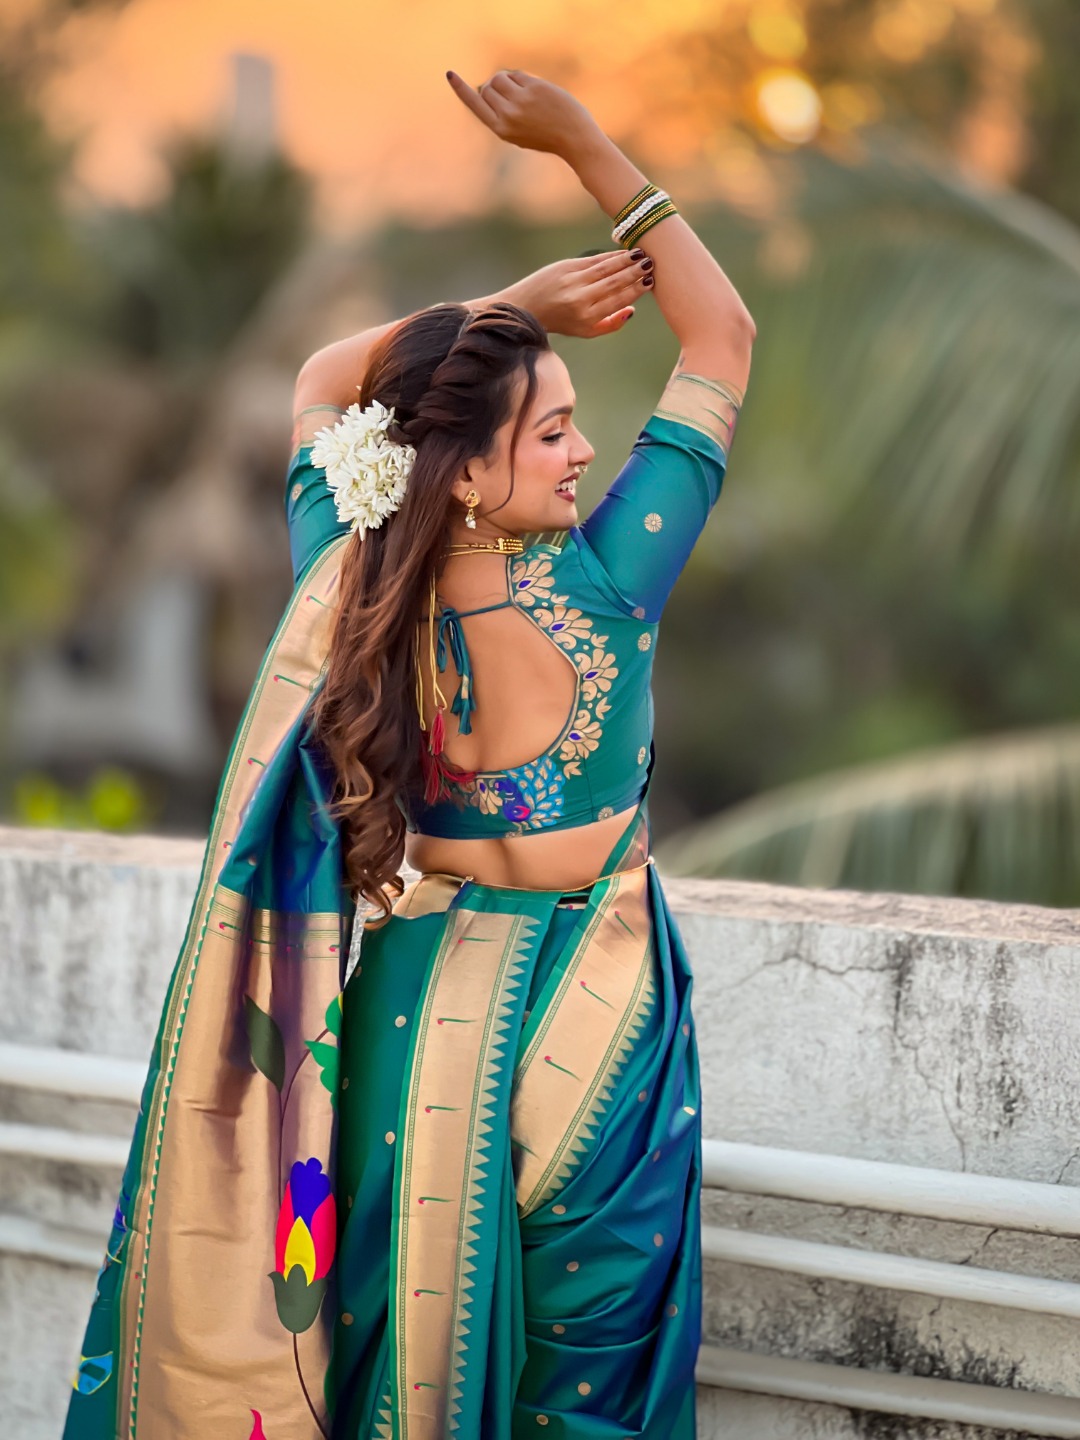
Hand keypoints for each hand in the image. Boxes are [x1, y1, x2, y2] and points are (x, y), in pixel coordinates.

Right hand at [446, 68, 599, 159]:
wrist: (574, 139)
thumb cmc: (546, 135)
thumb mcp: (518, 131)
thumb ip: (502, 112)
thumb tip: (491, 84)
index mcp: (501, 130)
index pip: (475, 105)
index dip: (461, 90)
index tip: (450, 75)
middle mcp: (507, 116)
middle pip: (487, 87)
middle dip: (495, 86)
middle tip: (512, 95)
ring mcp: (520, 102)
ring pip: (499, 77)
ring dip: (506, 79)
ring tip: (521, 92)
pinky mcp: (533, 89)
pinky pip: (517, 74)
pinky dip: (521, 78)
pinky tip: (534, 90)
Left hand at [500, 252, 654, 338]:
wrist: (526, 307)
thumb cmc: (560, 321)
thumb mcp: (585, 331)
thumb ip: (610, 324)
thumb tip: (632, 310)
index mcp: (587, 317)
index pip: (617, 300)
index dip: (636, 290)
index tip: (650, 281)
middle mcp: (580, 299)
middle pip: (613, 282)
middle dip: (634, 272)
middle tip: (651, 263)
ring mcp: (572, 281)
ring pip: (605, 268)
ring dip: (625, 260)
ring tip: (642, 254)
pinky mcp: (565, 267)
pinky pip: (594, 260)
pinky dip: (610, 256)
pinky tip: (624, 252)